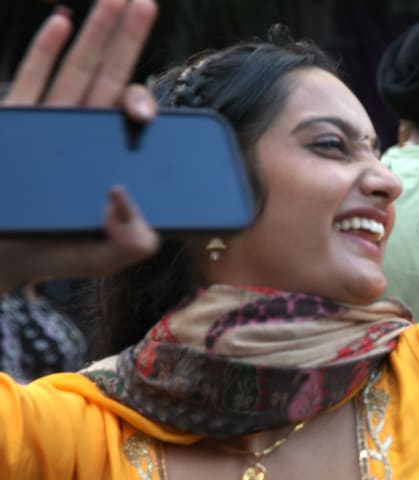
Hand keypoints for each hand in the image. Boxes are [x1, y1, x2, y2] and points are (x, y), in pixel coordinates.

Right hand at [0, 0, 159, 291]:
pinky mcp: (15, 121)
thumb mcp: (102, 257)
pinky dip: (45, 50)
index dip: (141, 101)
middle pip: (108, 79)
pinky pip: (32, 80)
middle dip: (127, 39)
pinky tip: (61, 22)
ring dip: (94, 33)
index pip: (130, 119)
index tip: (143, 110)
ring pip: (75, 69)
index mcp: (108, 158)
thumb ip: (131, 242)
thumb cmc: (51, 255)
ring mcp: (48, 123)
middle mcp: (82, 133)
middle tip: (145, 2)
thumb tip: (126, 197)